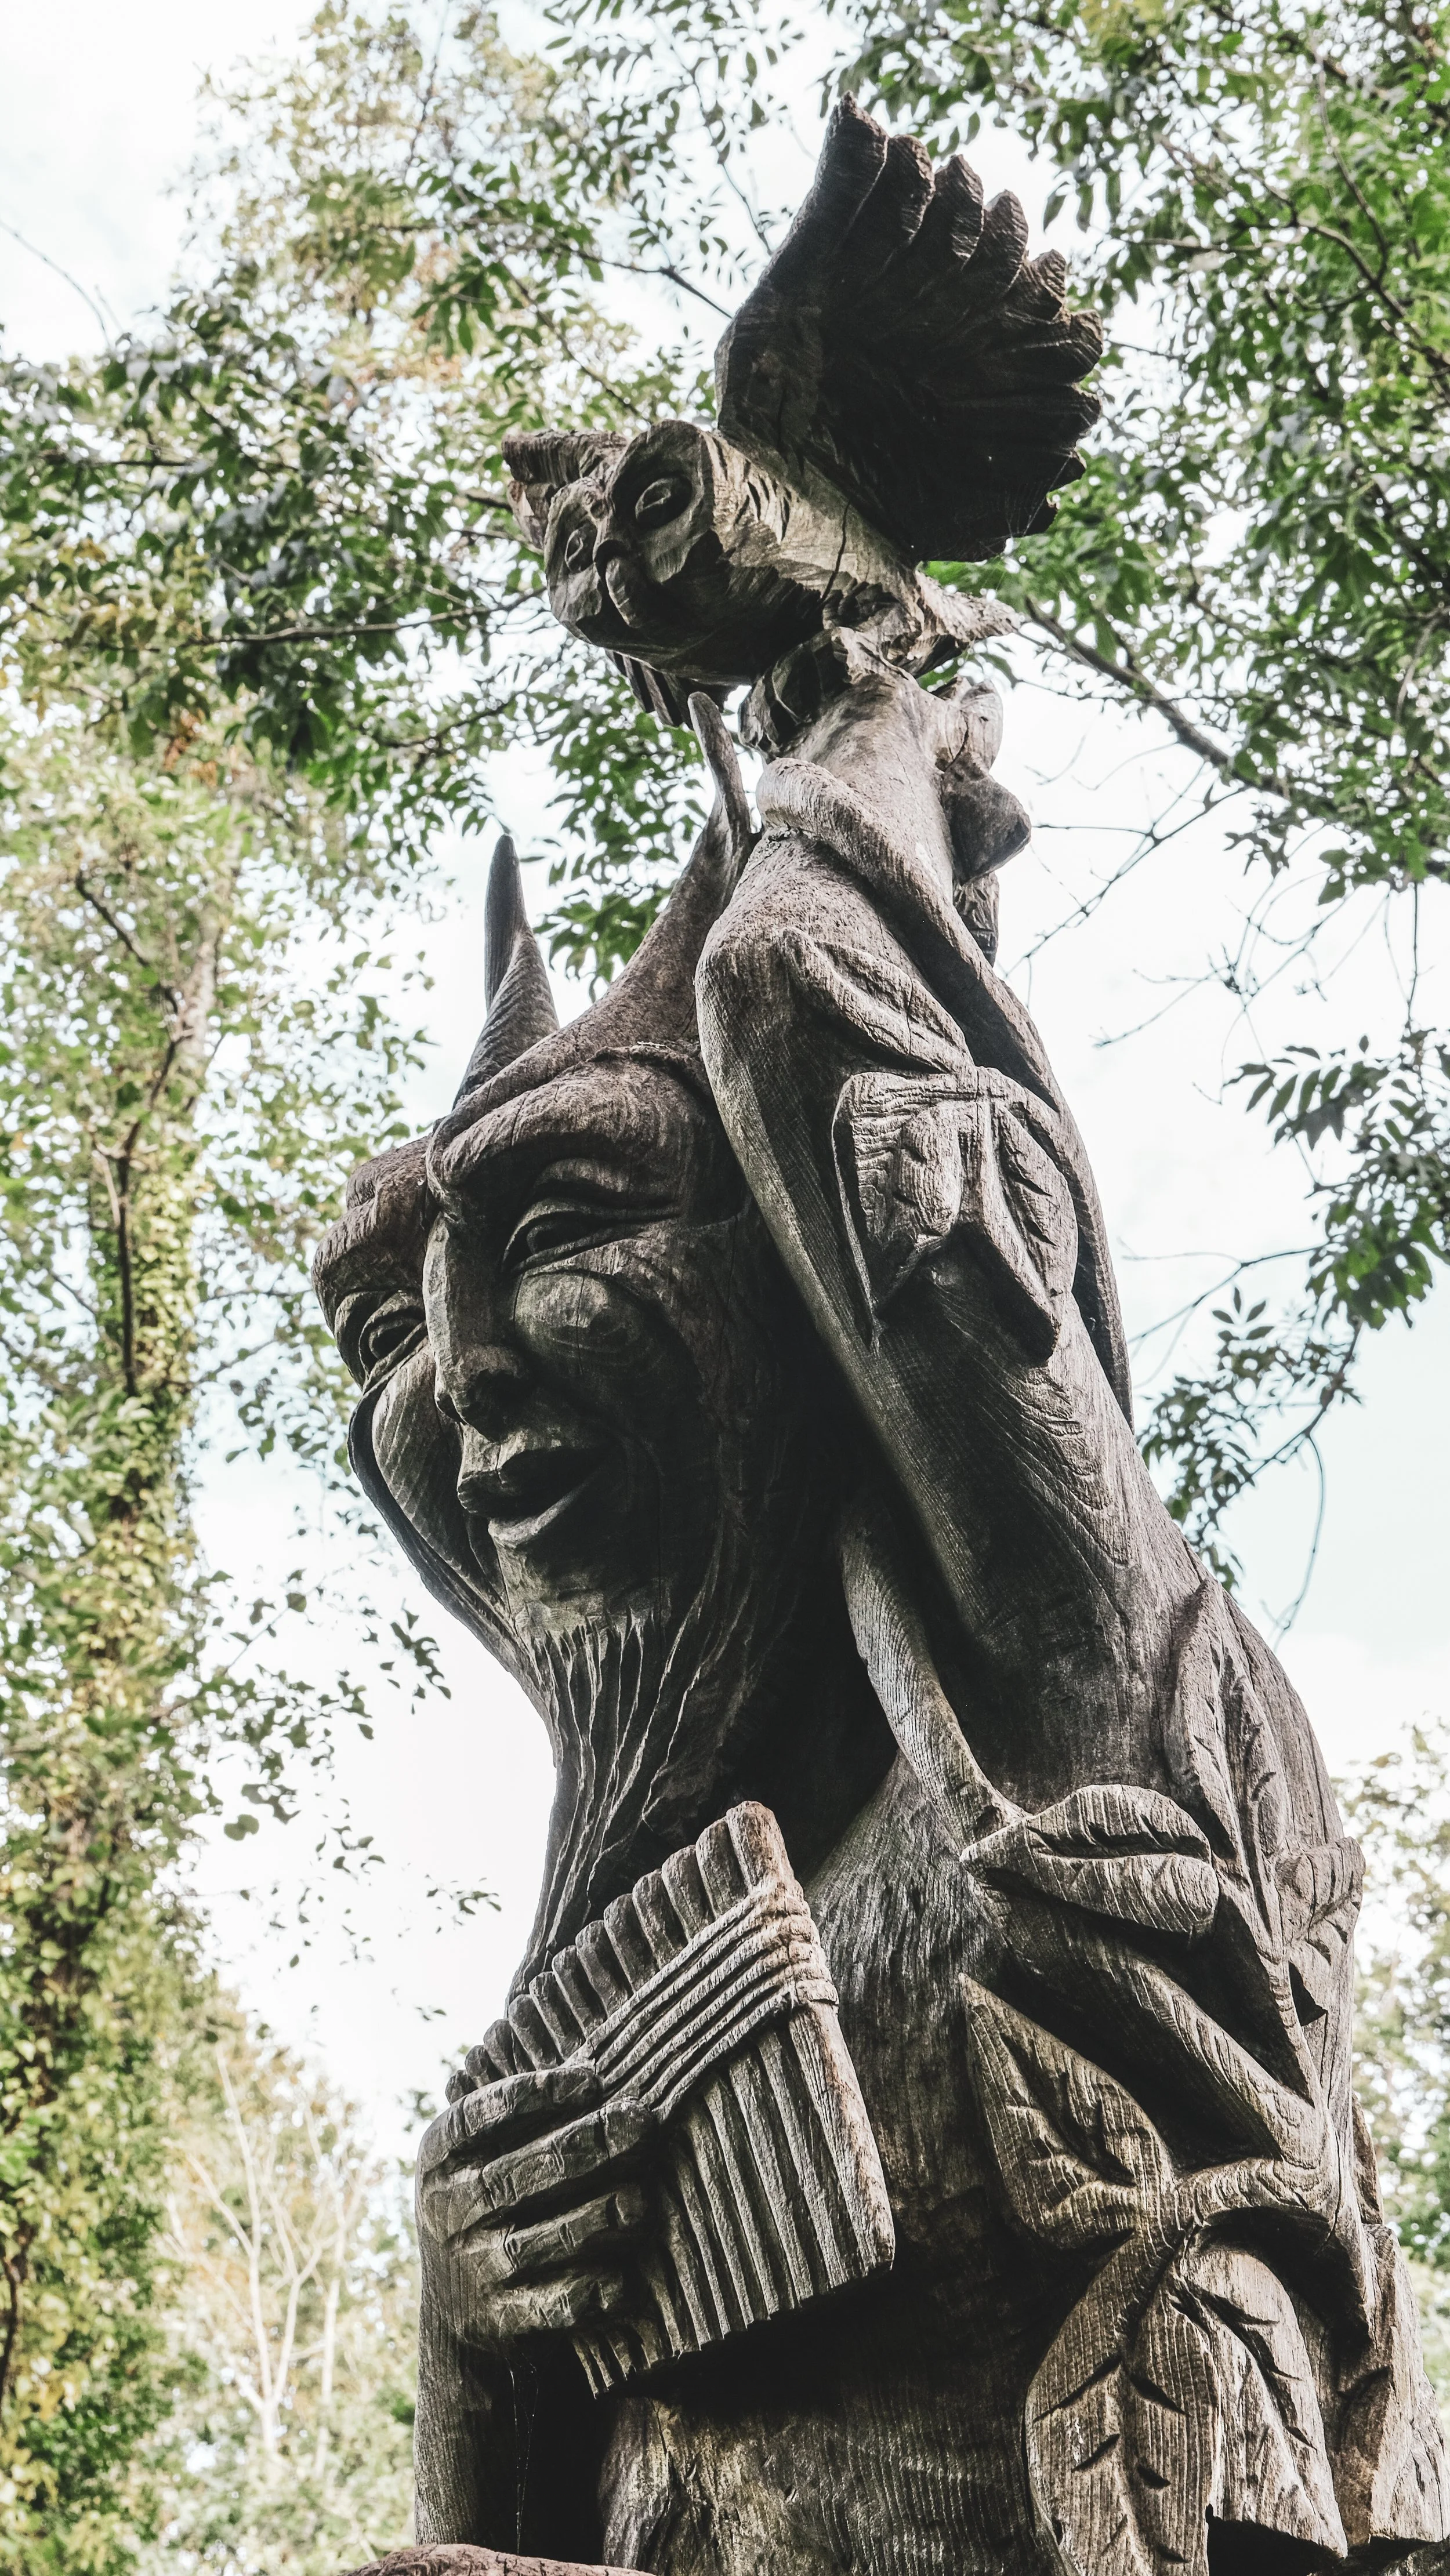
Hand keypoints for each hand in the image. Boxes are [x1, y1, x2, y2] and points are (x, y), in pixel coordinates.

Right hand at [416, 2062, 655, 2351]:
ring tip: (639, 2200)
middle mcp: (445, 2210)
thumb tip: (602, 2065)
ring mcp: (469, 2269)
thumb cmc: (494, 2198)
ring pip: (538, 2242)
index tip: (591, 2080)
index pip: (480, 2115)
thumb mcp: (484, 2150)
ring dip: (595, 2219)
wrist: (459, 2304)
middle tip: (640, 2124)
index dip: (536, 2094)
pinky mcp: (499, 2320)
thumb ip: (526, 2113)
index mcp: (438, 2155)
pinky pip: (552, 2305)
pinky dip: (590, 2292)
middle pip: (518, 2175)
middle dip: (585, 2146)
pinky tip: (626, 2278)